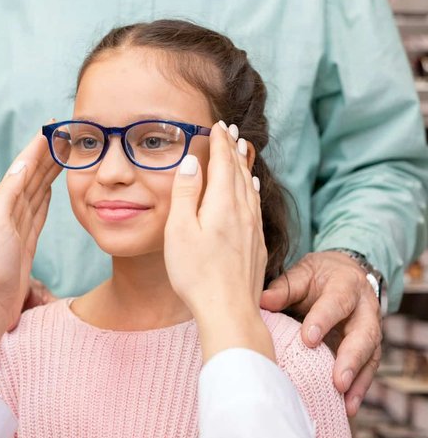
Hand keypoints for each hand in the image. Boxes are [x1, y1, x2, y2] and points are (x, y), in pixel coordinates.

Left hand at [0, 133, 60, 330]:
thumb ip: (8, 195)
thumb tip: (21, 166)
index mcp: (1, 204)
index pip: (23, 168)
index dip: (37, 147)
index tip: (51, 127)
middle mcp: (9, 211)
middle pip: (32, 175)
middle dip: (47, 154)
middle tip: (65, 135)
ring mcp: (18, 226)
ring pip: (38, 190)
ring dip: (49, 171)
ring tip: (64, 155)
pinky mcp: (27, 241)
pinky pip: (39, 210)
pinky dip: (46, 195)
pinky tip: (51, 187)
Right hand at [164, 122, 273, 362]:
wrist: (229, 312)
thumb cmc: (197, 274)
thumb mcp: (180, 230)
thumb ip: (186, 193)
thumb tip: (193, 162)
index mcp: (222, 205)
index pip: (223, 163)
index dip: (220, 142)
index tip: (218, 125)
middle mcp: (242, 212)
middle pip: (240, 172)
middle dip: (234, 149)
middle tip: (231, 130)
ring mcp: (253, 230)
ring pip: (250, 188)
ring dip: (245, 167)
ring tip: (243, 151)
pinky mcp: (257, 246)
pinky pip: (256, 206)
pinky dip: (252, 190)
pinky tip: (253, 191)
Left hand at [260, 251, 381, 415]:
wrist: (346, 273)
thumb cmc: (319, 276)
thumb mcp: (303, 273)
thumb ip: (285, 287)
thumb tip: (263, 301)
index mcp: (346, 285)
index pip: (336, 302)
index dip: (323, 320)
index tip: (308, 339)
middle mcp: (365, 309)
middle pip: (364, 333)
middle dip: (351, 358)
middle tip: (338, 381)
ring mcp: (371, 329)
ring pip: (370, 355)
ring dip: (358, 380)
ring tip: (345, 403)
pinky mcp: (371, 347)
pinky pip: (369, 369)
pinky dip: (360, 389)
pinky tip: (349, 407)